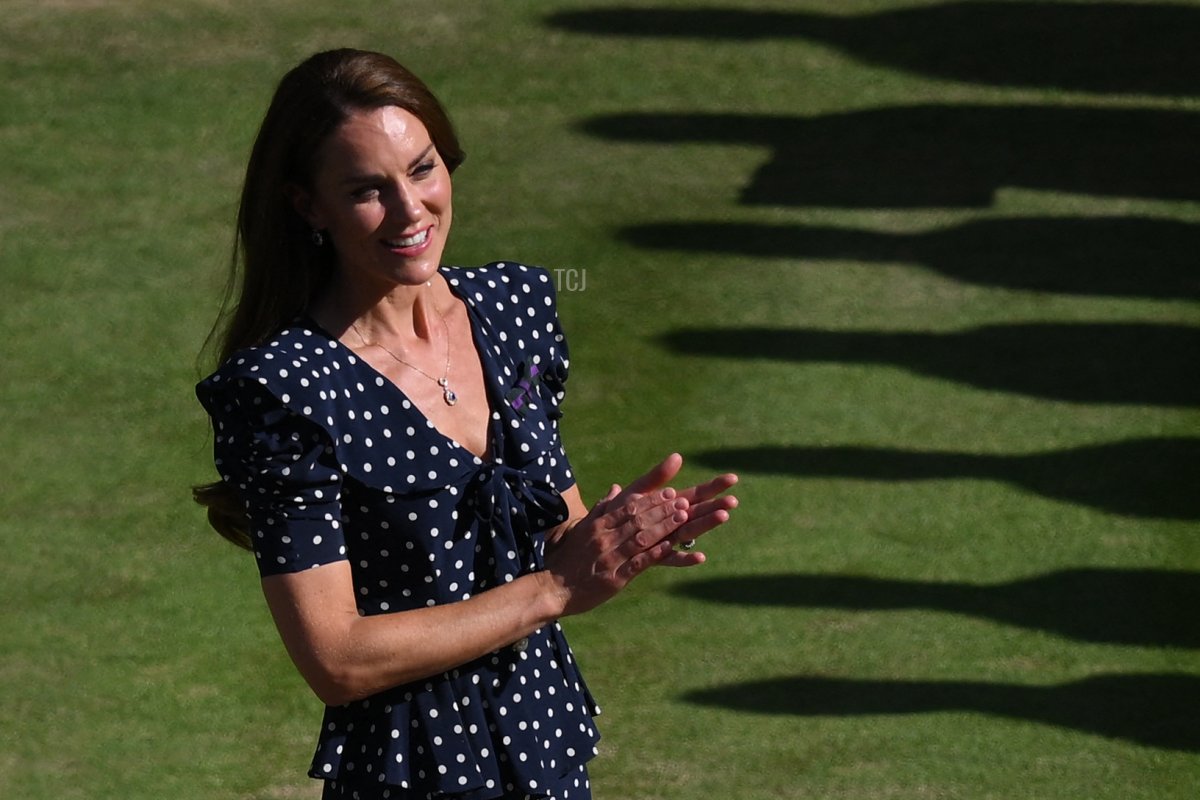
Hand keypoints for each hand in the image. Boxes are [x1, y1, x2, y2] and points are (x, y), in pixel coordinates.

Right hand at [540, 454, 737, 615]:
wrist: (553, 588)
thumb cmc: (567, 559)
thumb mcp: (582, 529)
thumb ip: (602, 508)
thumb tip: (617, 488)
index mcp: (597, 525)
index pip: (628, 508)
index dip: (651, 500)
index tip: (670, 492)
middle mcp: (604, 537)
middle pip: (638, 519)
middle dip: (662, 509)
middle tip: (683, 501)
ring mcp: (610, 557)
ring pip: (641, 537)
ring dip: (664, 526)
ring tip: (683, 517)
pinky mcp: (614, 577)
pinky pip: (638, 563)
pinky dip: (655, 553)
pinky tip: (671, 546)